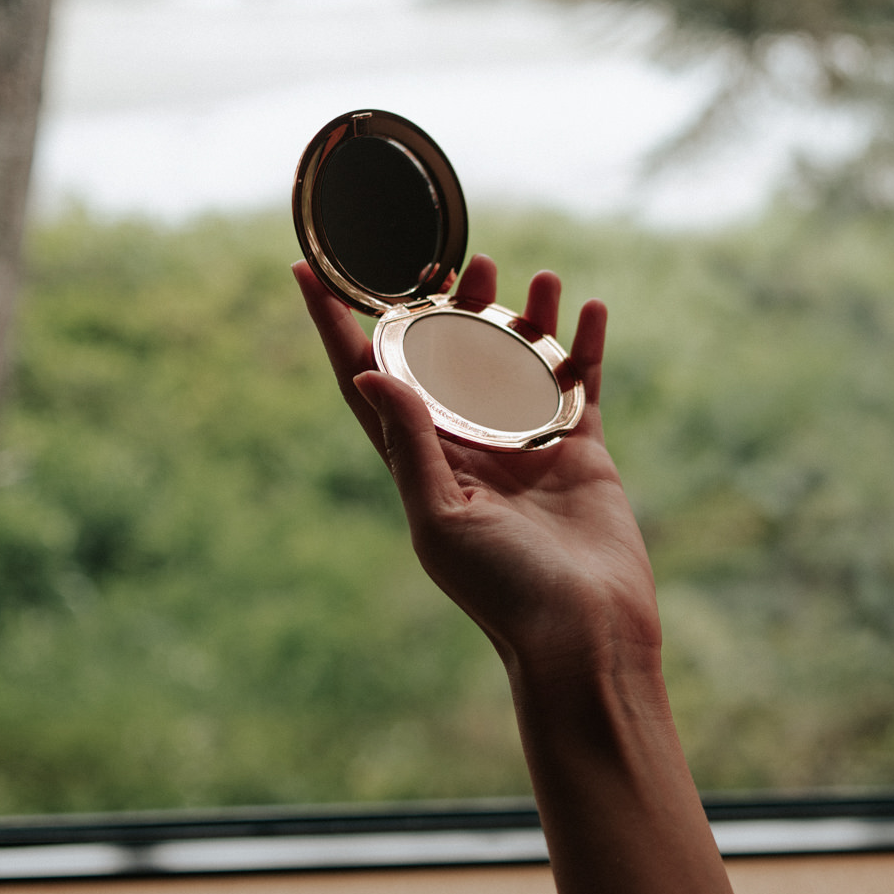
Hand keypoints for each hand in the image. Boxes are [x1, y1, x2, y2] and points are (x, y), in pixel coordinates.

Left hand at [297, 255, 751, 893]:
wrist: (585, 636)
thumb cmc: (504, 591)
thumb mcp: (441, 520)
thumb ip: (410, 444)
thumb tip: (366, 375)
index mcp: (422, 461)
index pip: (367, 379)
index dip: (334, 327)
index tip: (306, 272)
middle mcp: (470, 446)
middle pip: (452, 356)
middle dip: (452, 304)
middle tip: (462, 258)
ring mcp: (526, 445)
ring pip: (519, 359)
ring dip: (523, 315)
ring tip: (532, 273)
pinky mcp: (578, 451)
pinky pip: (579, 382)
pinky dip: (584, 344)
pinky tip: (587, 306)